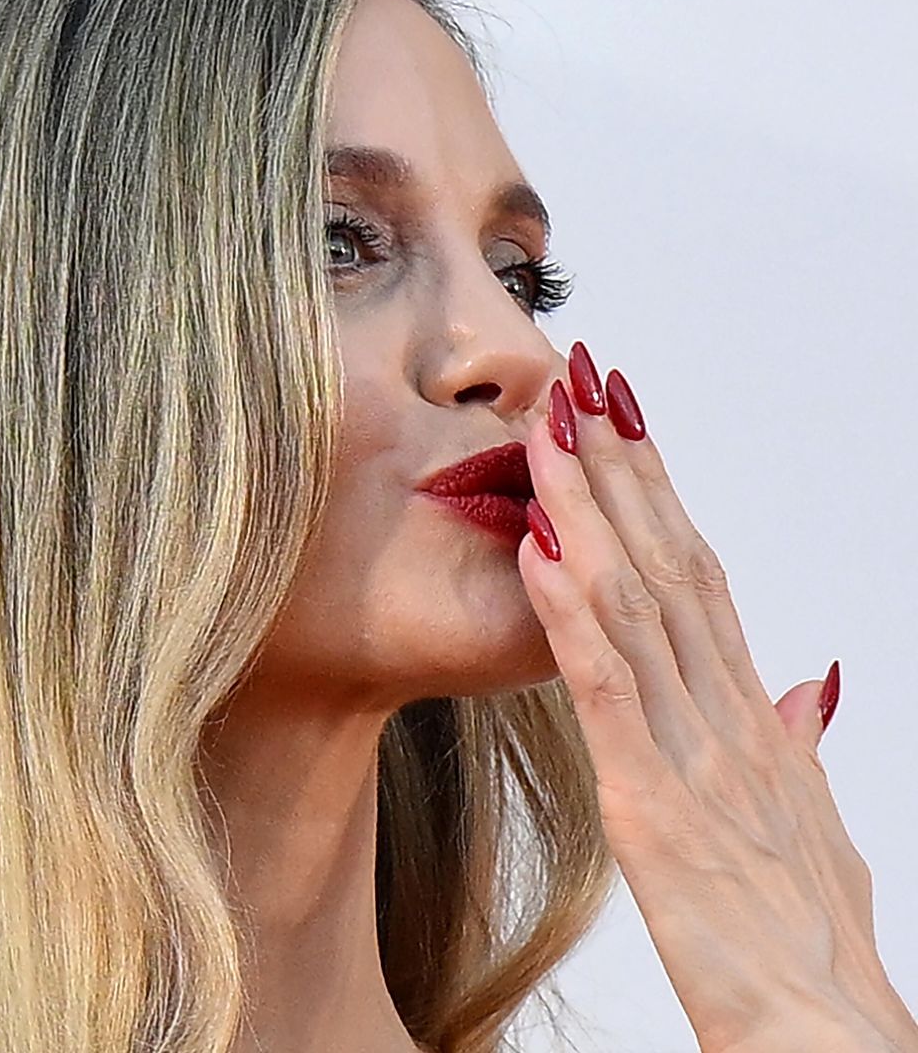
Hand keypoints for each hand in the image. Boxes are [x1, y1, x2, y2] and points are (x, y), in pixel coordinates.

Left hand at [515, 340, 917, 1051]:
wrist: (825, 1040)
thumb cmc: (808, 940)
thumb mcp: (809, 826)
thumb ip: (801, 745)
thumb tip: (806, 682)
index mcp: (752, 715)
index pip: (699, 576)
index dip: (662, 493)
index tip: (624, 421)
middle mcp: (728, 714)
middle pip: (671, 563)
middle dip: (625, 466)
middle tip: (585, 378)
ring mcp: (695, 753)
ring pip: (638, 603)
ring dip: (592, 508)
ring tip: (551, 426)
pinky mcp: (656, 805)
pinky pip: (608, 689)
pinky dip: (571, 612)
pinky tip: (539, 546)